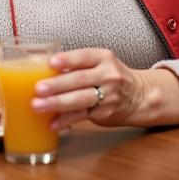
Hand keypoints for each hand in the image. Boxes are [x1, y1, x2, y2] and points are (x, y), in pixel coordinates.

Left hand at [31, 48, 148, 128]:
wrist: (139, 96)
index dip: (67, 60)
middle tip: (38, 89)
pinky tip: (53, 123)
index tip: (51, 63)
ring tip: (38, 106)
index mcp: (102, 58)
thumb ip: (75, 65)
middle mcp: (107, 75)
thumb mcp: (98, 63)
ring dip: (57, 103)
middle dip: (57, 85)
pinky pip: (82, 116)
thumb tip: (41, 69)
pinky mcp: (105, 112)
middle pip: (79, 80)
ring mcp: (108, 95)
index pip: (83, 57)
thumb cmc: (110, 77)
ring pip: (80, 99)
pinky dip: (65, 120)